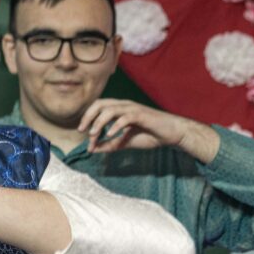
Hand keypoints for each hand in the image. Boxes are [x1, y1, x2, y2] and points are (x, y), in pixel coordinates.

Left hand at [77, 99, 214, 158]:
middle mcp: (124, 105)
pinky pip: (125, 117)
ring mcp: (133, 109)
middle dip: (88, 116)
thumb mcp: (124, 143)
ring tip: (93, 134)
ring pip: (110, 109)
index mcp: (119, 109)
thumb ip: (108, 145)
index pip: (97, 108)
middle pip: (100, 104)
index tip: (85, 137)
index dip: (88, 120)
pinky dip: (116, 126)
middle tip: (82, 131)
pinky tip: (110, 135)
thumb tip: (91, 150)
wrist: (171, 134)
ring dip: (99, 122)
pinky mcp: (142, 115)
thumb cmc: (149, 136)